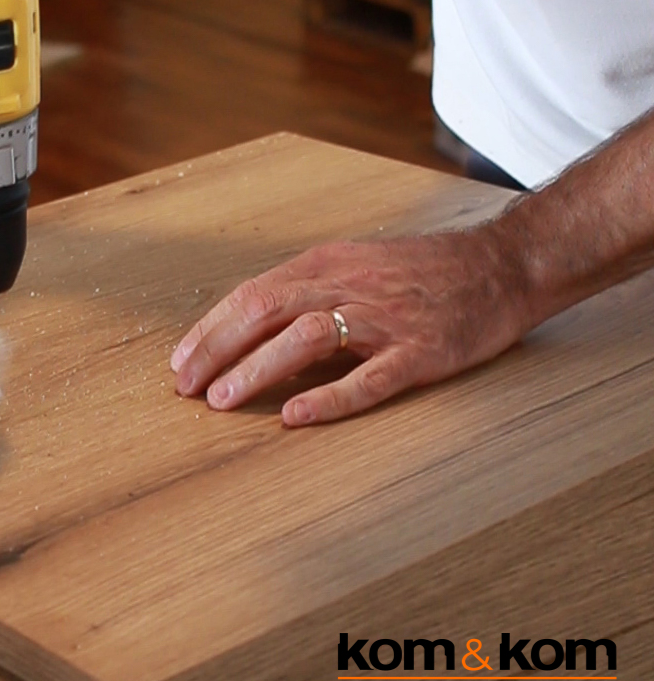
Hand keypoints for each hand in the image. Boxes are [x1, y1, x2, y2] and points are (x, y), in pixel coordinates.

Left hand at [171, 226, 532, 424]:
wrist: (501, 265)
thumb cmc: (422, 272)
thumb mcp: (357, 266)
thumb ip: (309, 293)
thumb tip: (253, 332)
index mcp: (327, 265)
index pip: (252, 294)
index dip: (211, 328)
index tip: (180, 361)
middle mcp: (348, 285)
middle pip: (267, 310)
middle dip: (218, 349)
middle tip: (184, 388)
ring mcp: (385, 318)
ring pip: (308, 337)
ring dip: (258, 368)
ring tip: (223, 401)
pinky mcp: (421, 352)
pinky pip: (369, 377)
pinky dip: (329, 397)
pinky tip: (295, 415)